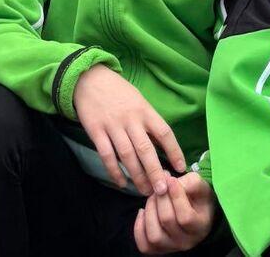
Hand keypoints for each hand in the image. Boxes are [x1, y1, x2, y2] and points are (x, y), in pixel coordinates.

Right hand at [72, 64, 183, 196]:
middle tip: (162, 190)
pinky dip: (114, 171)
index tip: (181, 168)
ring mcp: (112, 126)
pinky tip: (121, 183)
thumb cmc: (118, 92)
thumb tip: (164, 146)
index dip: (174, 151)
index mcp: (144, 110)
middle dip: (155, 172)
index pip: (164, 132)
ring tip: (145, 190)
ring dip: (137, 176)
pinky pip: (106, 155)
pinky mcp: (96, 131)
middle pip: (145, 149)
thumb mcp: (139, 101)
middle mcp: (130, 119)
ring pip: (127, 155)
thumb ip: (149, 122)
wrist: (88, 79)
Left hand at [133, 171, 215, 253]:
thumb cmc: (196, 197)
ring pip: (154, 235)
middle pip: (167, 221)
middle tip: (160, 185)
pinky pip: (144, 244)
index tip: (171, 179)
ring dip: (149, 211)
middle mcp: (187, 242)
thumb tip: (168, 181)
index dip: (176, 196)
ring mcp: (171, 247)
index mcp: (200, 227)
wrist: (194, 212)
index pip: (186, 217)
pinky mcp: (157, 248)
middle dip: (160, 198)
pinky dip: (139, 227)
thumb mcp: (199, 186)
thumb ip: (189, 182)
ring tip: (152, 198)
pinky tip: (143, 212)